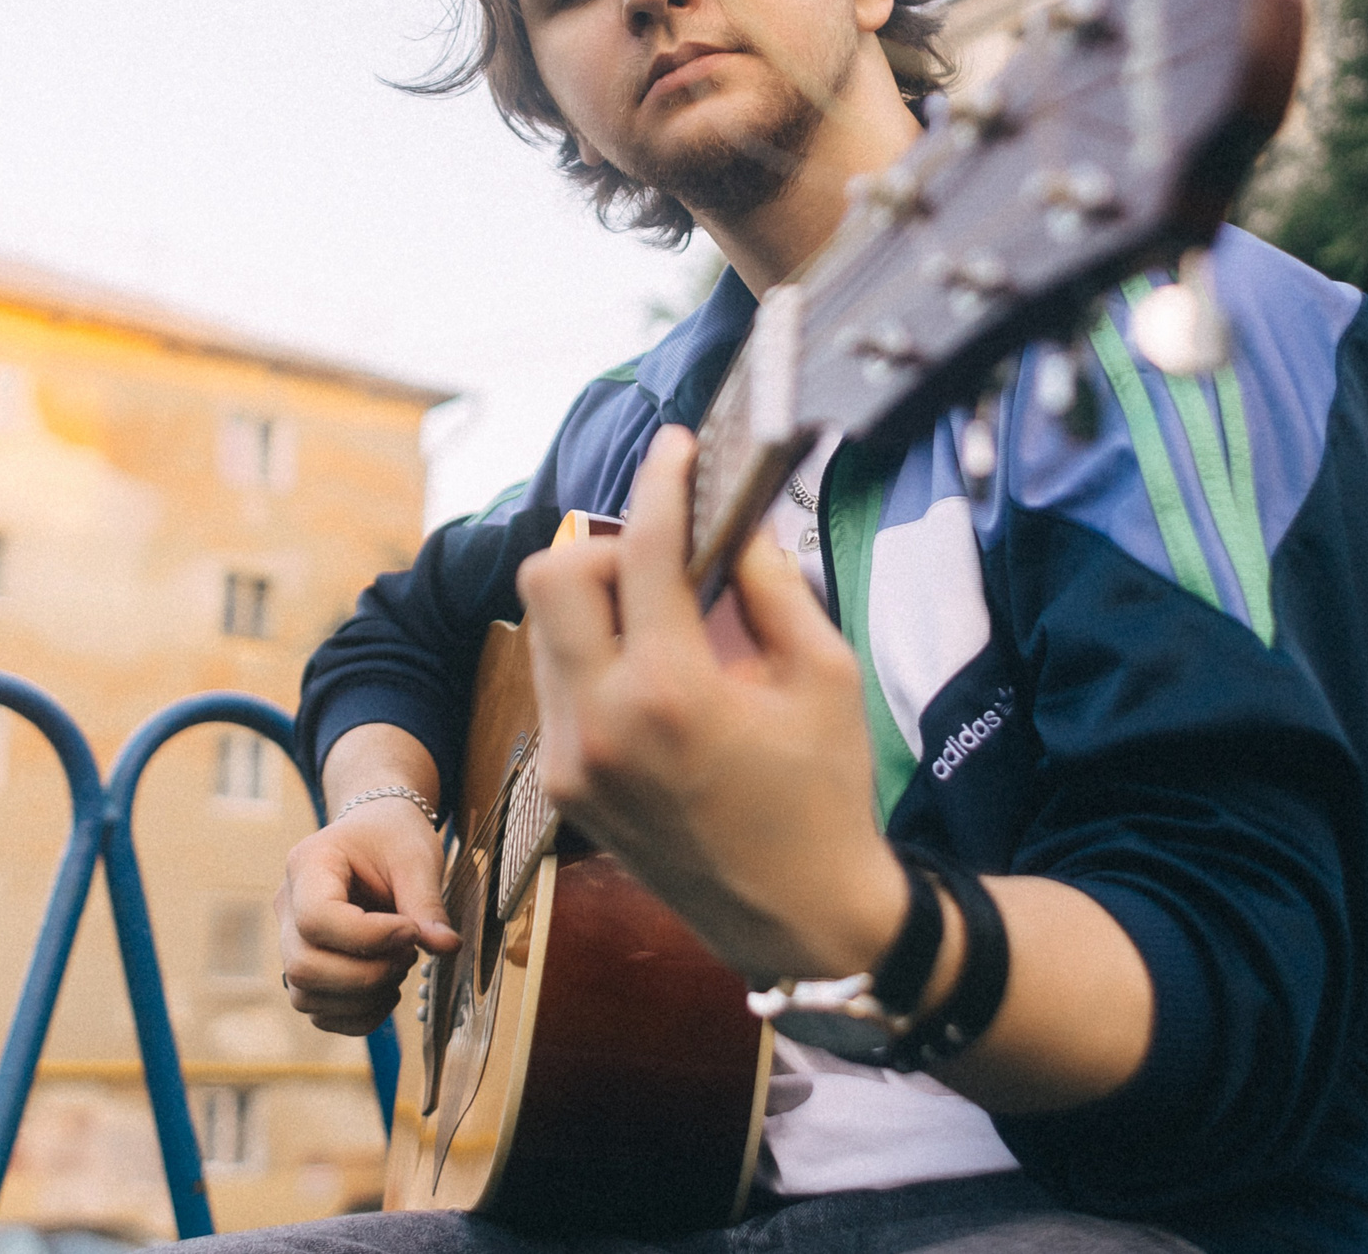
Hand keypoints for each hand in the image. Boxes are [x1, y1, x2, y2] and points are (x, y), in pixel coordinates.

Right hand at [276, 793, 459, 1034]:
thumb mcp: (416, 858)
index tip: (411, 931)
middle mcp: (287, 906)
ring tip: (400, 966)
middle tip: (408, 953)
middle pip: (304, 966)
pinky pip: (318, 1012)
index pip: (317, 918)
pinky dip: (358, 1015)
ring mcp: (290, 941)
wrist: (376, 838)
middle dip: (365, 975)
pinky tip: (388, 989)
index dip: (368, 936)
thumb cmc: (393, 840)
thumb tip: (447, 947)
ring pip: (305, 996)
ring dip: (363, 997)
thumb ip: (428, 903)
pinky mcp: (306, 970)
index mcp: (307, 865)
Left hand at [514, 426, 906, 987]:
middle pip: (552, 573)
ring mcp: (572, 759)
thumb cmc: (826, 796)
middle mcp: (603, 724)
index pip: (647, 549)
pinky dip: (593, 654)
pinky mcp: (563, 785)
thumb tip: (736, 516)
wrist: (799, 919)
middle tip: (669, 562)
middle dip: (609, 546)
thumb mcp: (825, 675)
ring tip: (666, 618)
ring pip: (542, 626)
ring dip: (595, 600)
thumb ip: (773, 583)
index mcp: (673, 693)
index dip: (664, 481)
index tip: (679, 448)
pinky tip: (653, 671)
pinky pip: (555, 681)